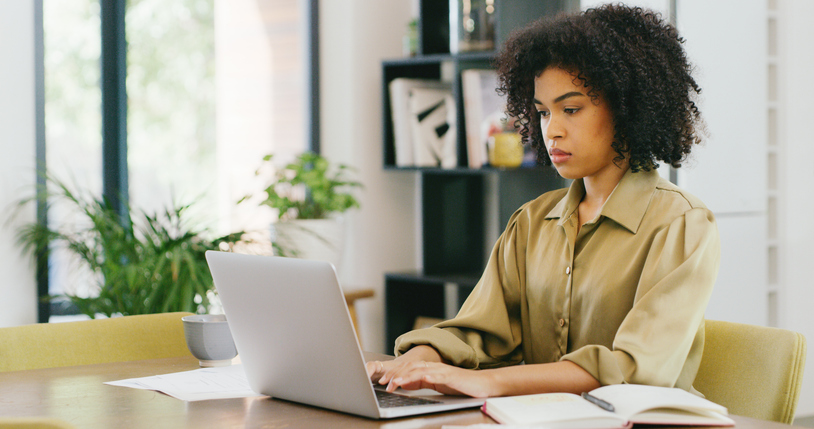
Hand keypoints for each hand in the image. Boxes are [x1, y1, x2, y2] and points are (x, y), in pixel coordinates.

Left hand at [366, 359, 493, 397]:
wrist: (482, 384)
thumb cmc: (460, 386)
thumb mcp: (437, 385)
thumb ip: (421, 383)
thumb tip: (404, 384)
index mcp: (430, 368)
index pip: (408, 368)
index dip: (395, 374)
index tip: (383, 381)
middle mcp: (434, 366)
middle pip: (410, 367)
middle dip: (395, 374)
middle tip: (383, 382)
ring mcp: (442, 370)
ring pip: (420, 370)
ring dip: (405, 376)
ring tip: (394, 383)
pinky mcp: (451, 376)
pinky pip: (436, 375)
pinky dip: (426, 377)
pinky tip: (419, 381)